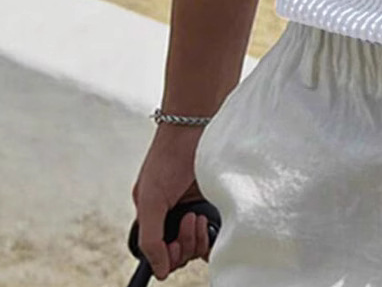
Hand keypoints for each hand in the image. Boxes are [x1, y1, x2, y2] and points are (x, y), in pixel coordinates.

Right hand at [131, 124, 212, 279]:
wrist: (197, 124)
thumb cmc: (170, 155)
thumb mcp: (151, 198)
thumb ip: (150, 237)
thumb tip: (159, 271)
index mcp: (156, 215)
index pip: (160, 253)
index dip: (168, 257)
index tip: (174, 244)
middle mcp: (176, 214)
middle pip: (182, 253)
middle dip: (185, 244)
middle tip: (190, 219)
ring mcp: (198, 208)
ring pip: (200, 246)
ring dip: (199, 238)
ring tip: (198, 215)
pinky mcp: (217, 200)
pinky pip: (218, 231)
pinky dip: (215, 232)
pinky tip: (212, 217)